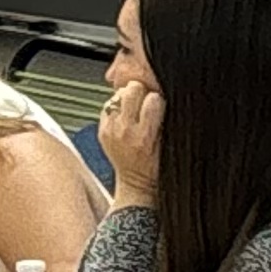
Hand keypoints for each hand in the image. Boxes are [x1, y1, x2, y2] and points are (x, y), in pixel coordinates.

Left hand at [96, 77, 164, 208]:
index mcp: (145, 136)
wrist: (136, 182)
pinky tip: (125, 118)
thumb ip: (163, 118)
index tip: (159, 105)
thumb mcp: (168, 143)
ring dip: (127, 99)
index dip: (158, 99)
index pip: (153, 98)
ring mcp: (111, 130)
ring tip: (134, 111)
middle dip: (141, 92)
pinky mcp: (102, 130)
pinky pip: (108, 105)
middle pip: (132, 89)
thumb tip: (158, 93)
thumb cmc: (156, 165)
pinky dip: (117, 108)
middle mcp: (125, 131)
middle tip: (145, 102)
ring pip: (118, 94)